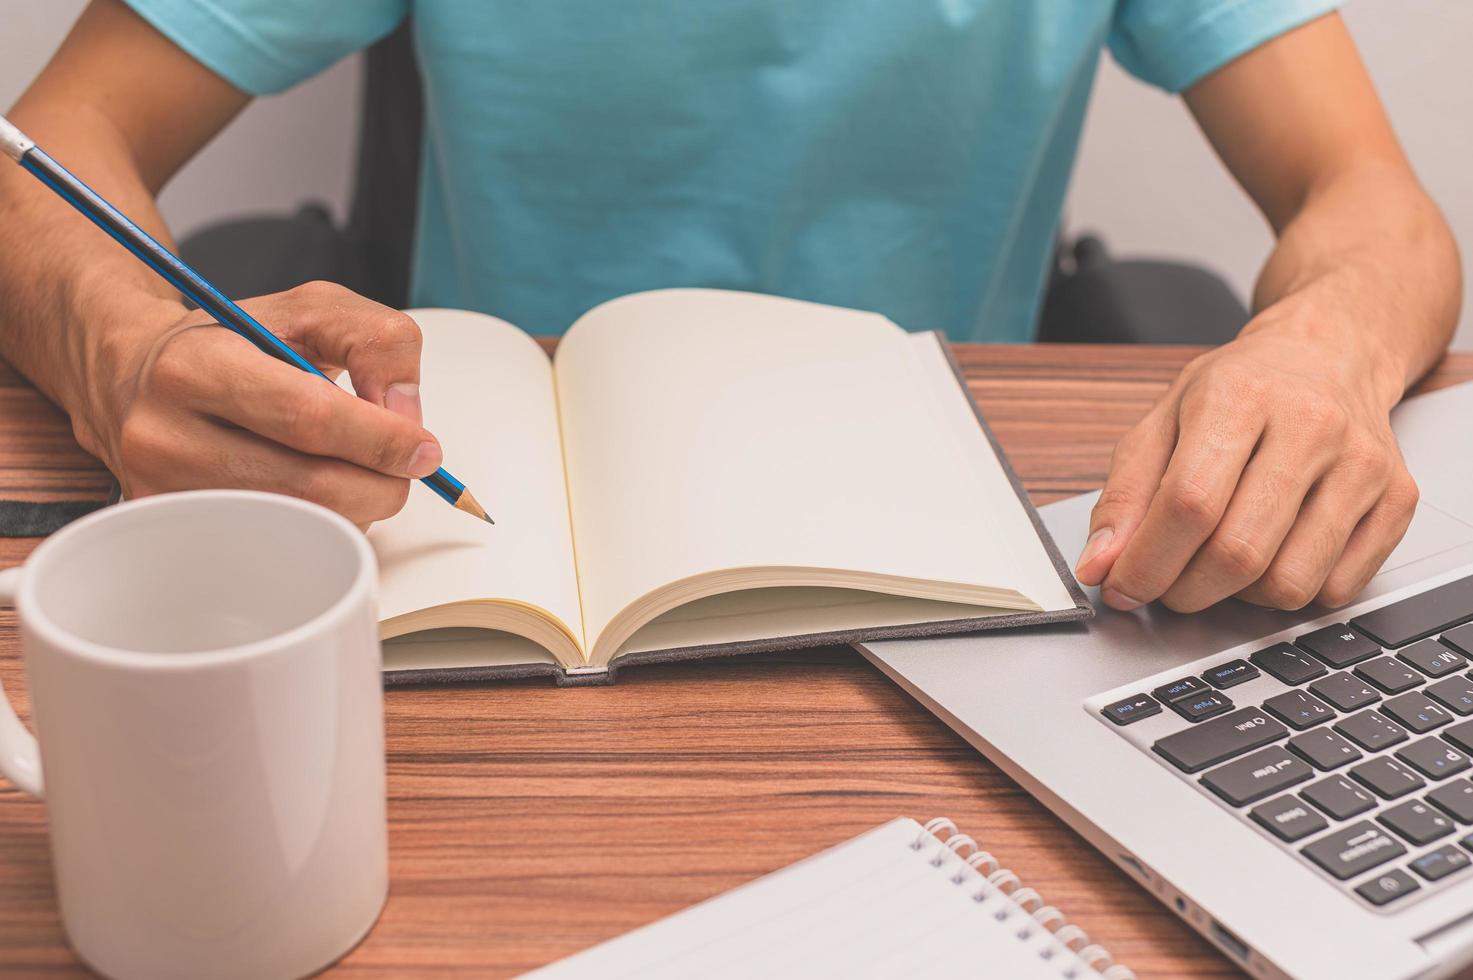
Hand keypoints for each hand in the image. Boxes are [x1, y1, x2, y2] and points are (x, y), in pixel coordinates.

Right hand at [69, 280, 439, 526]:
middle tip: (403, 465)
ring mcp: (164, 493)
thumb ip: (374, 341)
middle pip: (311, 486)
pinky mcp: (175, 533)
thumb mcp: (308, 310)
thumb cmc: (230, 341)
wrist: (135, 374)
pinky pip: (279, 546)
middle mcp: (165, 435)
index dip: (380, 439)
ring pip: (303, 527)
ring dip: (356, 506)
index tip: (424, 449)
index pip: (307, 417)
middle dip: (381, 482)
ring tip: (352, 468)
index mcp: (196, 366)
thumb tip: (406, 414)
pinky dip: (322, 525)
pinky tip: (317, 491)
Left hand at [1074, 313, 1418, 612]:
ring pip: (1289, 583)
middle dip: (1184, 590)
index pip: (1188, 504)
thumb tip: (1099, 567)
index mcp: (1240, 398)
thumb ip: (1123, 495)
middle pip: (1238, 552)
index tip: (1121, 587)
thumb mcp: (1163, 420)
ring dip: (1237, 597)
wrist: (1330, 354)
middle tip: (1165, 585)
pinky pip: (1337, 590)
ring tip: (1219, 563)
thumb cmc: (1242, 389)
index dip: (1146, 562)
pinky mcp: (1398, 499)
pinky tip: (1272, 556)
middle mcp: (1311, 427)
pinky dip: (1291, 593)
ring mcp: (1363, 465)